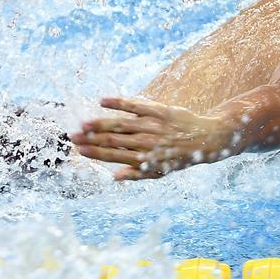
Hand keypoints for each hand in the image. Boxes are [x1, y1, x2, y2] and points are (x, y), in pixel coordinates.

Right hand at [70, 97, 234, 179]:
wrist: (206, 139)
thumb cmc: (180, 158)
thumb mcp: (160, 172)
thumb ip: (136, 174)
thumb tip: (113, 177)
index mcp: (144, 159)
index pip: (113, 155)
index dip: (94, 152)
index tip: (78, 149)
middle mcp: (146, 142)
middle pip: (113, 139)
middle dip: (91, 138)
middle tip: (73, 136)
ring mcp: (152, 126)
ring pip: (121, 124)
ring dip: (100, 123)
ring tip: (83, 123)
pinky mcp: (159, 111)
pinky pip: (135, 105)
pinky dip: (118, 103)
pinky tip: (102, 101)